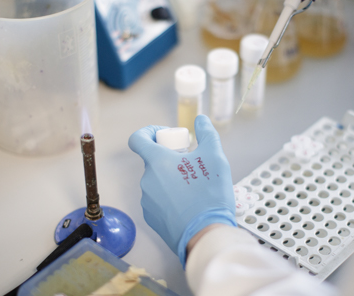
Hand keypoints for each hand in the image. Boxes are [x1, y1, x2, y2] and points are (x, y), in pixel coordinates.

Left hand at [128, 115, 235, 266]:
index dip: (149, 133)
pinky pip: (158, 201)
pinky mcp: (151, 218)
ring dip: (171, 180)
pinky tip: (188, 206)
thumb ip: (207, 133)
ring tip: (194, 189)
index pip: (137, 139)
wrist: (206, 234)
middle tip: (192, 166)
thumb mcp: (215, 156)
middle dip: (171, 160)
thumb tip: (200, 120)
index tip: (167, 138)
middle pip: (153, 162)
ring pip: (157, 182)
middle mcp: (146, 180)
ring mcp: (147, 201)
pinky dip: (170, 199)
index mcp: (157, 162)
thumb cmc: (210, 193)